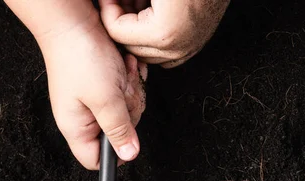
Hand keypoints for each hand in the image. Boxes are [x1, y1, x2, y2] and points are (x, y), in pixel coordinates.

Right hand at [38, 18, 146, 168]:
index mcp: (77, 128)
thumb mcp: (106, 99)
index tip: (127, 134)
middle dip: (129, 111)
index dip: (116, 152)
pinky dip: (130, 77)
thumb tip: (129, 155)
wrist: (75, 21)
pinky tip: (124, 66)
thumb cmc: (80, 56)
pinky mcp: (104, 85)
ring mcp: (94, 100)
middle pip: (120, 133)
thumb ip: (119, 130)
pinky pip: (127, 91)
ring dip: (131, 90)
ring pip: (127, 111)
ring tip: (121, 74)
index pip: (97, 160)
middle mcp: (84, 117)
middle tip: (121, 92)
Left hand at [98, 0, 230, 67]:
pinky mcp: (197, 41)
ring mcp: (190, 47)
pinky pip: (167, 52)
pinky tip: (150, 11)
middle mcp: (179, 47)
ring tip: (134, 2)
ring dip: (135, 29)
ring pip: (147, 51)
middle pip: (130, 46)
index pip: (117, 32)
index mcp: (164, 33)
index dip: (107, 8)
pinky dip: (153, 36)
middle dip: (120, 20)